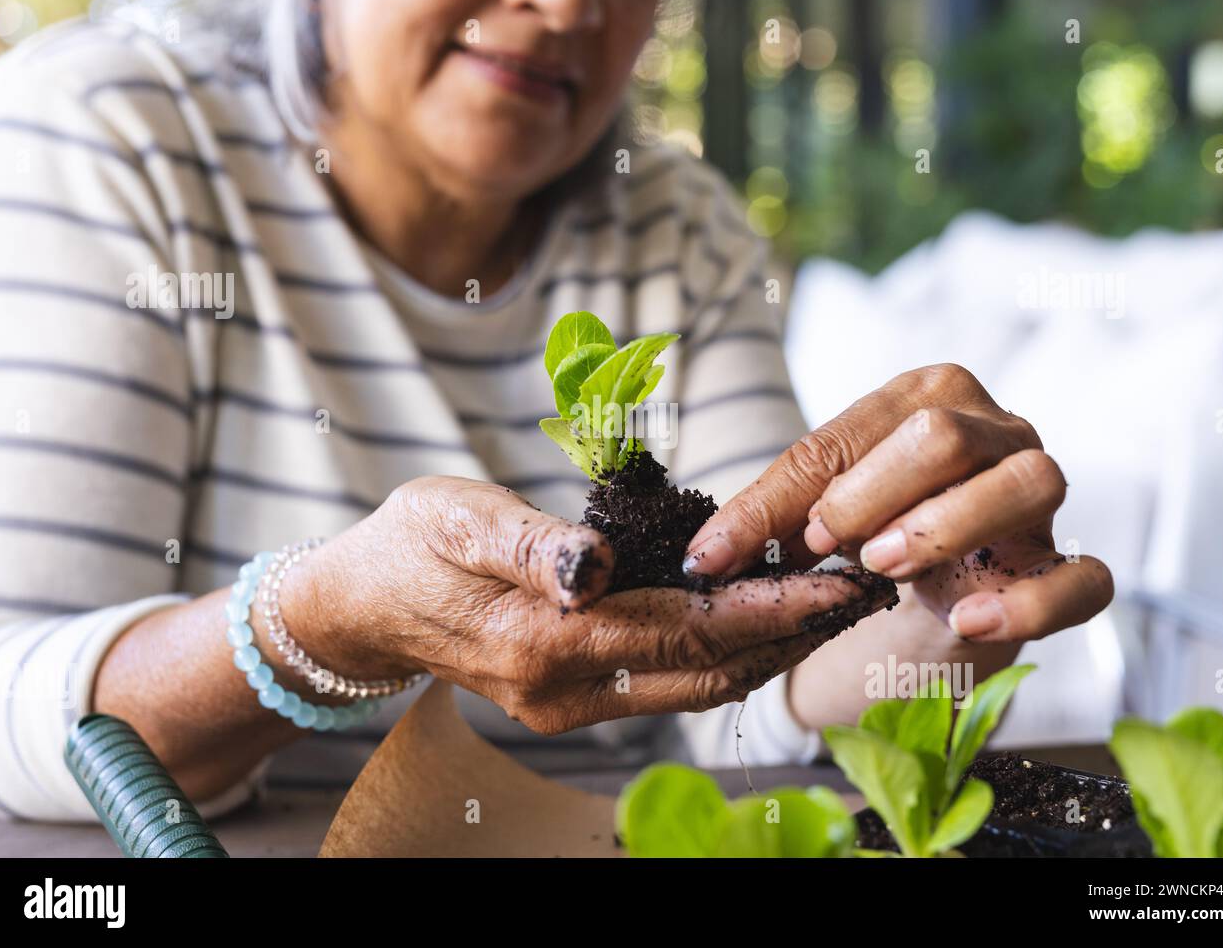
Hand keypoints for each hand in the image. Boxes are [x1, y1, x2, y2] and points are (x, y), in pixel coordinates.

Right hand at [285, 477, 892, 733]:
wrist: (360, 604)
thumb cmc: (410, 544)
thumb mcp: (457, 518)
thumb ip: (531, 543)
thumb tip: (597, 566)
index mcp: (543, 638)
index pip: (686, 627)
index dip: (769, 606)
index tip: (838, 581)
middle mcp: (565, 687)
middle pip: (707, 669)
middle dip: (791, 633)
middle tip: (861, 591)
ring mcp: (568, 704)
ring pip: (695, 684)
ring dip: (766, 648)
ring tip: (828, 604)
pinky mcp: (569, 699)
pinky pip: (667, 682)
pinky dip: (722, 652)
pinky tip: (756, 622)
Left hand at [682, 364, 1112, 644]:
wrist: (939, 590)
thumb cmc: (874, 530)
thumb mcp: (815, 516)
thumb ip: (766, 521)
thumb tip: (700, 558)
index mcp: (926, 395)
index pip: (850, 433)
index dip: (783, 495)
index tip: (725, 552)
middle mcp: (994, 427)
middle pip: (941, 435)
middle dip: (867, 495)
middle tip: (824, 546)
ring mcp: (1042, 490)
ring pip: (1025, 482)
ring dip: (943, 526)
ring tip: (882, 566)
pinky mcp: (1067, 562)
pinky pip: (1083, 577)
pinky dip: (1029, 602)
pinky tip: (967, 618)